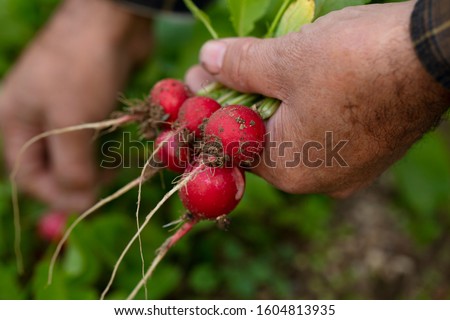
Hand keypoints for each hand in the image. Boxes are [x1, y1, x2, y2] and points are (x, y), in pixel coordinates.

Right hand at [0, 0, 150, 210]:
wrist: (112, 20)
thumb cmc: (83, 69)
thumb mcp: (70, 122)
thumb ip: (71, 167)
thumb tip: (80, 200)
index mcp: (13, 121)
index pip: (27, 176)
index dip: (56, 195)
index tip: (89, 203)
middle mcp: (32, 117)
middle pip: (49, 166)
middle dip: (75, 181)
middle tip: (104, 186)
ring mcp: (60, 109)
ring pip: (72, 154)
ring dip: (91, 168)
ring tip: (114, 169)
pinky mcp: (86, 103)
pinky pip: (90, 138)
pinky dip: (102, 150)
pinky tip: (117, 153)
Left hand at [186, 1, 449, 196]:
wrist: (438, 54)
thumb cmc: (356, 62)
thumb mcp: (286, 60)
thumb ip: (240, 67)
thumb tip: (206, 62)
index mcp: (292, 170)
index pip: (234, 147)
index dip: (209, 113)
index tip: (194, 87)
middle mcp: (320, 179)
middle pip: (263, 141)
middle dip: (235, 103)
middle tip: (213, 71)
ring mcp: (349, 166)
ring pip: (294, 133)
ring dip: (268, 100)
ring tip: (248, 67)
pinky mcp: (370, 147)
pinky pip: (322, 129)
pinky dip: (302, 105)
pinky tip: (292, 79)